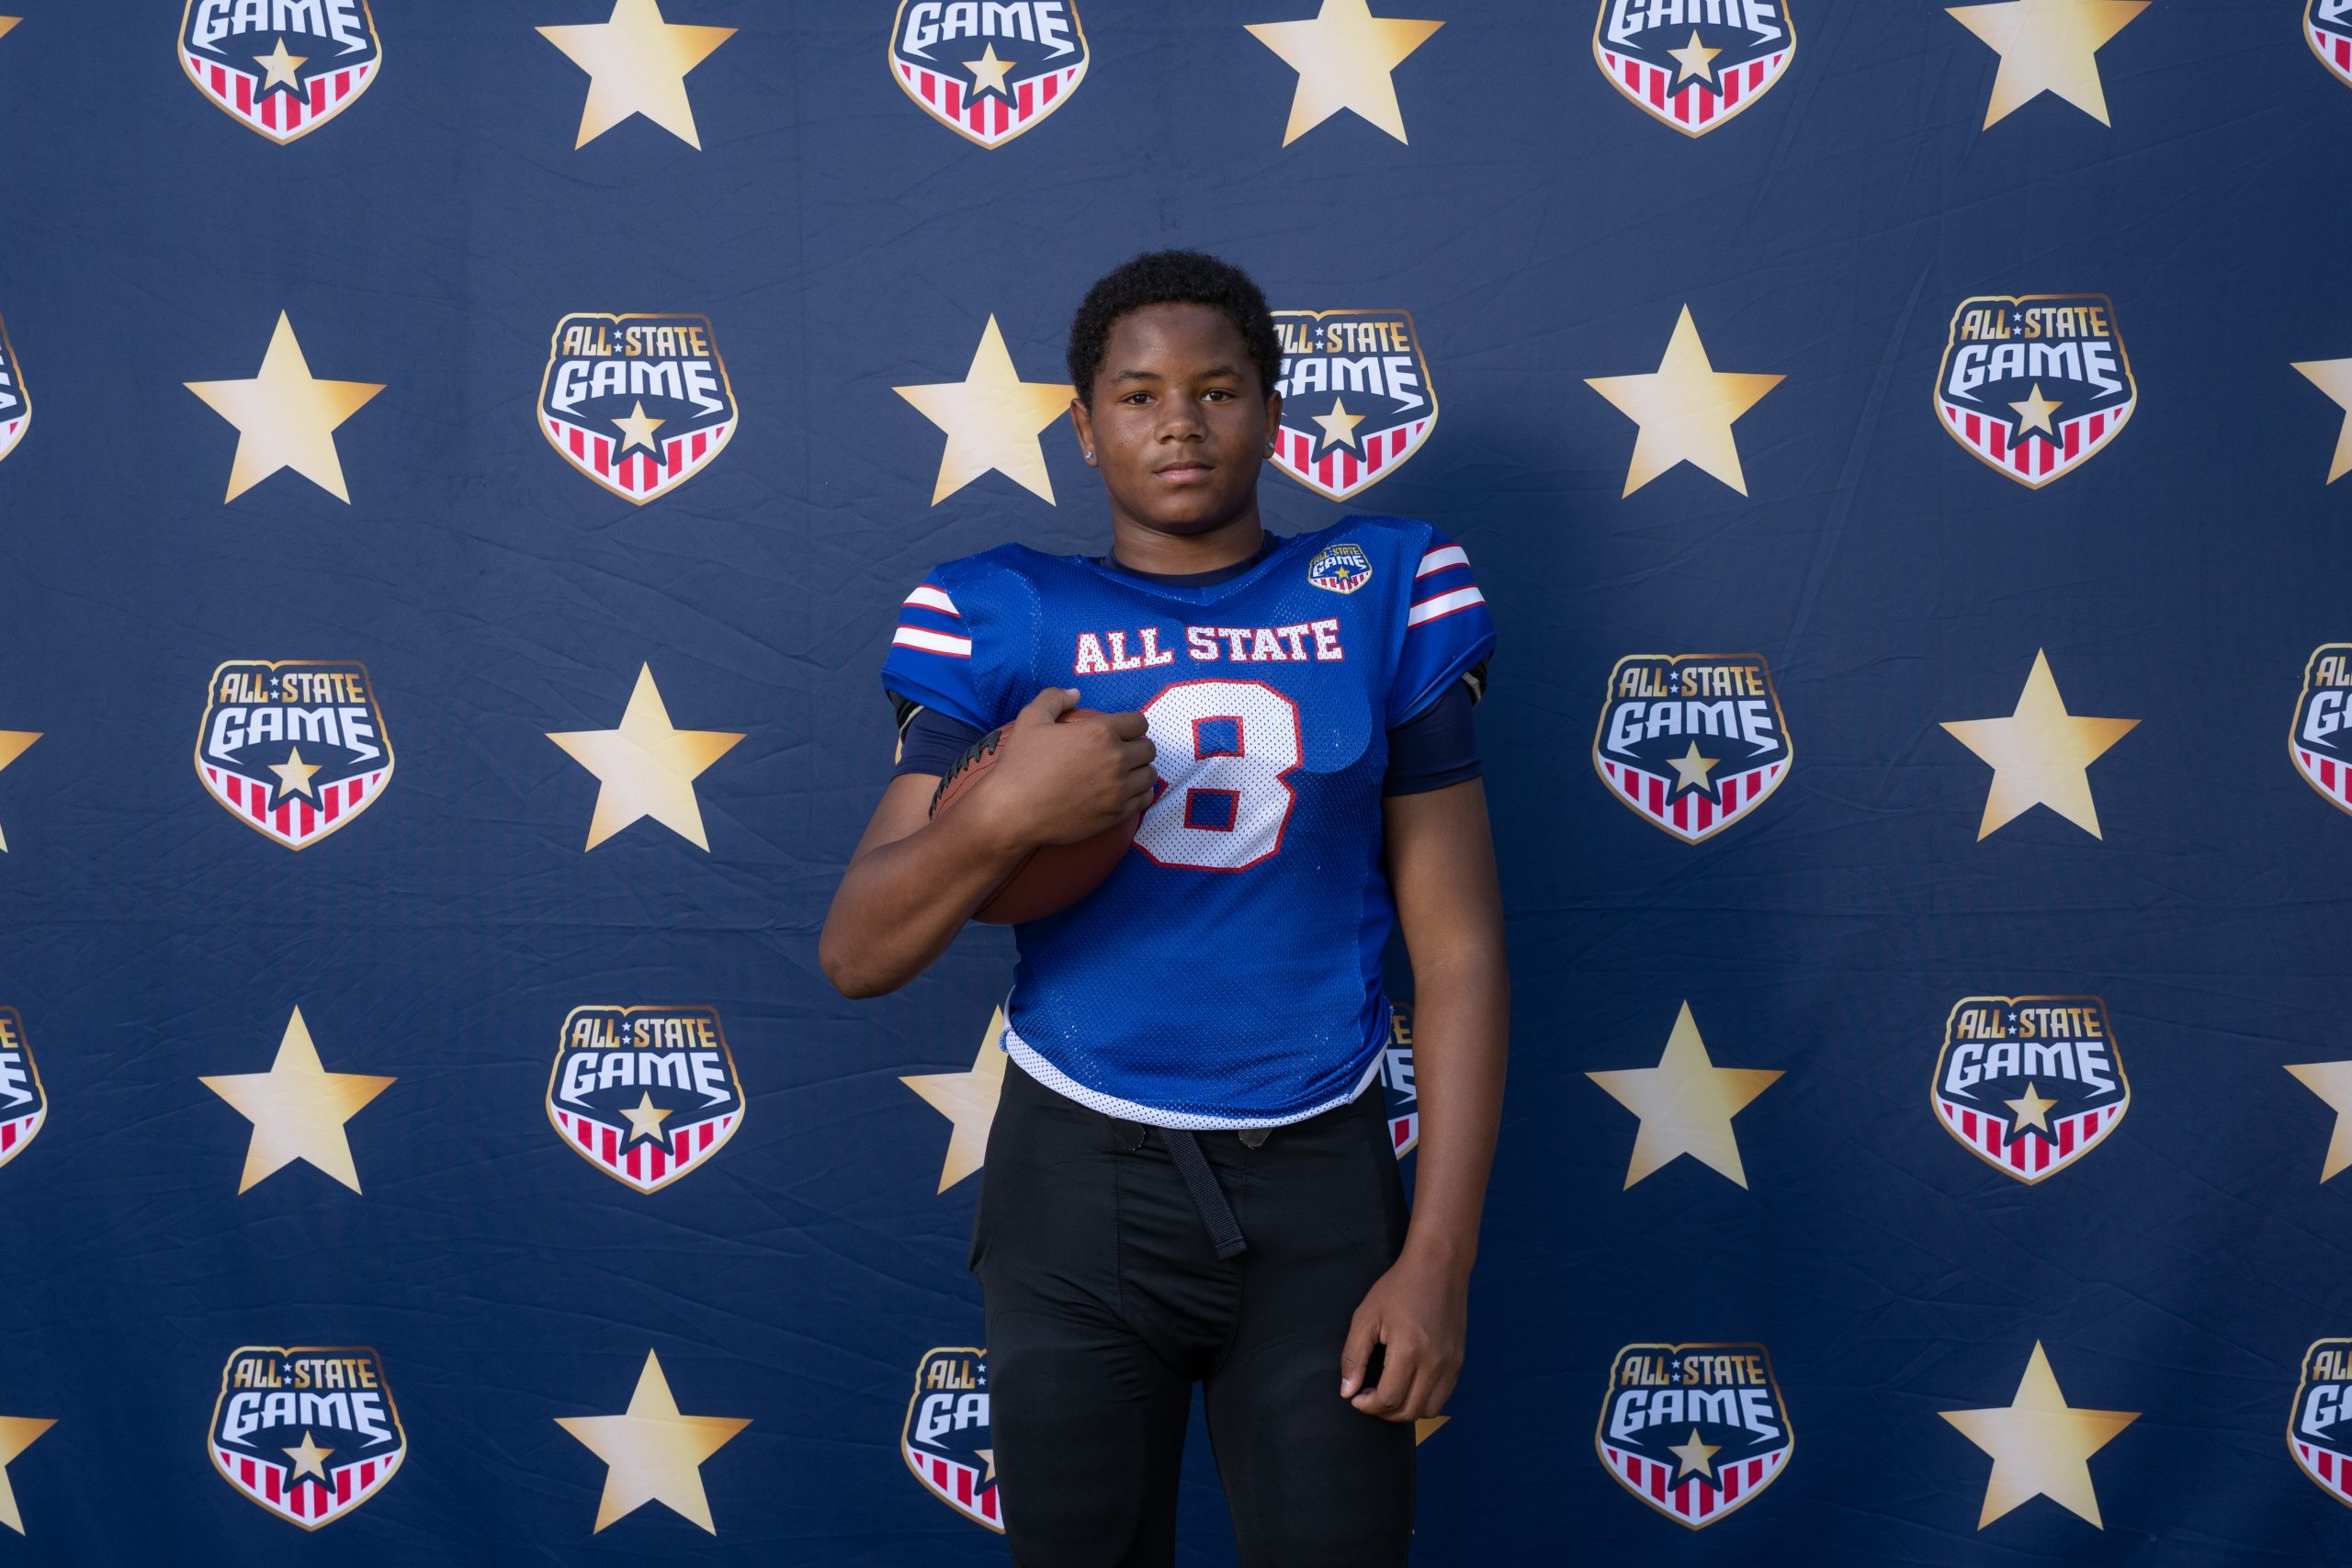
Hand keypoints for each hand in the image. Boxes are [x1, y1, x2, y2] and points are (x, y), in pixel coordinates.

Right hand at [968, 688, 1156, 850]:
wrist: (1013, 812)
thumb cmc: (1020, 765)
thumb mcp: (1030, 720)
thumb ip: (1054, 698)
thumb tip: (1075, 693)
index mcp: (1100, 732)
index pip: (1139, 722)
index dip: (1132, 724)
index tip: (1123, 731)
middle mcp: (1116, 759)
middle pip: (1148, 749)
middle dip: (1138, 747)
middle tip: (1123, 752)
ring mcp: (1119, 789)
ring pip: (1150, 775)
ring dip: (1141, 771)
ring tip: (1127, 772)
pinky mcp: (1117, 814)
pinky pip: (1145, 800)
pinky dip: (1140, 794)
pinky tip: (1127, 792)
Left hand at [1338, 1252, 1467, 1421]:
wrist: (1439, 1266)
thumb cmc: (1399, 1287)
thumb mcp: (1367, 1316)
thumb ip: (1354, 1356)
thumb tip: (1347, 1392)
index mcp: (1410, 1350)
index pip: (1389, 1399)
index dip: (1367, 1405)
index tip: (1356, 1396)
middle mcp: (1435, 1362)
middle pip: (1409, 1412)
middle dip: (1383, 1412)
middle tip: (1368, 1397)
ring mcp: (1451, 1364)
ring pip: (1429, 1410)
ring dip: (1405, 1410)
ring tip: (1388, 1392)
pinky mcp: (1459, 1362)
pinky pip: (1442, 1397)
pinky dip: (1423, 1399)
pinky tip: (1408, 1383)